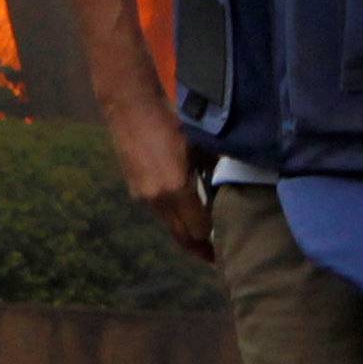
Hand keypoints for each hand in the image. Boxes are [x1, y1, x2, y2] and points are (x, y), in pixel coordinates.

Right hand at [106, 96, 212, 261]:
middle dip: (200, 248)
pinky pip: (159, 213)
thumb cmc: (171, 119)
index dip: (214, 240)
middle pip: (182, 236)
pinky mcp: (135, 190)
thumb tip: (231, 186)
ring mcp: (143, 196)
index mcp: (177, 187)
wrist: (131, 106)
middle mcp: (158, 198)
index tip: (228, 246)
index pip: (199, 229)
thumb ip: (215, 170)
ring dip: (186, 233)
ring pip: (169, 226)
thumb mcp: (201, 144)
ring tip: (205, 239)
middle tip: (217, 257)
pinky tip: (187, 214)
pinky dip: (174, 218)